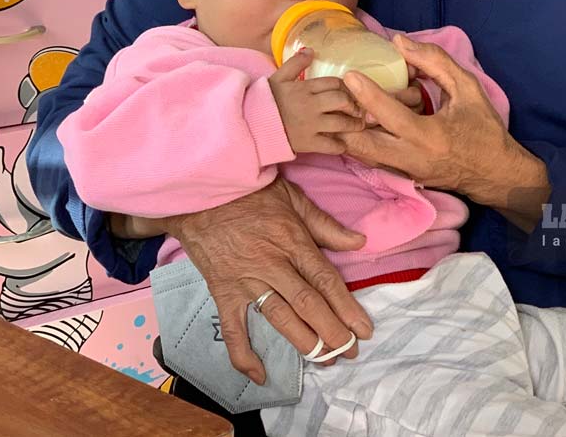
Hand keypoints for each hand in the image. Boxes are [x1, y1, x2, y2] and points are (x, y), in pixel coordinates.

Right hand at [166, 178, 372, 383]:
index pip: (325, 280)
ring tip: (325, 360)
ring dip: (304, 343)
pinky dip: (243, 354)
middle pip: (307, 304)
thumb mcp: (292, 196)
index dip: (347, 307)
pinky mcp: (222, 291)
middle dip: (332, 332)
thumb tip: (359, 241)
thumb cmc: (249, 191)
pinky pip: (233, 328)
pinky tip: (260, 374)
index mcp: (292, 240)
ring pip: (279, 318)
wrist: (201, 191)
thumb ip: (325, 224)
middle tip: (350, 351)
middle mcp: (272, 264)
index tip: (364, 330)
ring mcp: (245, 280)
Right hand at [269, 49, 364, 154]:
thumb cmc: (265, 101)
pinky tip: (342, 144)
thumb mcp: (278, 77)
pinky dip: (340, 146)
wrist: (250, 125)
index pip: (334, 83)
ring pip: (341, 123)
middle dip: (353, 104)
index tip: (349, 91)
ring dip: (353, 124)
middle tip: (356, 108)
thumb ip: (295, 62)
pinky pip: (331, 146)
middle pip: (342, 100)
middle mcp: (310, 105)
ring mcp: (310, 125)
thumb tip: (311, 50)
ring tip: (357, 125)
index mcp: (304, 88)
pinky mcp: (308, 143)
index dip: (345, 86)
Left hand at [340, 36, 550, 229]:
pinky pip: (373, 160)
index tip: (350, 75)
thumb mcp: (467, 88)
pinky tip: (359, 123)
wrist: (495, 173)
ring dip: (349, 132)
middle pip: (363, 145)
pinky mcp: (403, 177)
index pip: (390, 115)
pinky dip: (361, 142)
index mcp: (429, 136)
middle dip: (344, 122)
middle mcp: (412, 158)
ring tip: (343, 107)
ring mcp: (405, 172)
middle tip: (337, 97)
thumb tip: (400, 42)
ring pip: (362, 156)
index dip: (367, 94)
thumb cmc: (484, 128)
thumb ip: (435, 62)